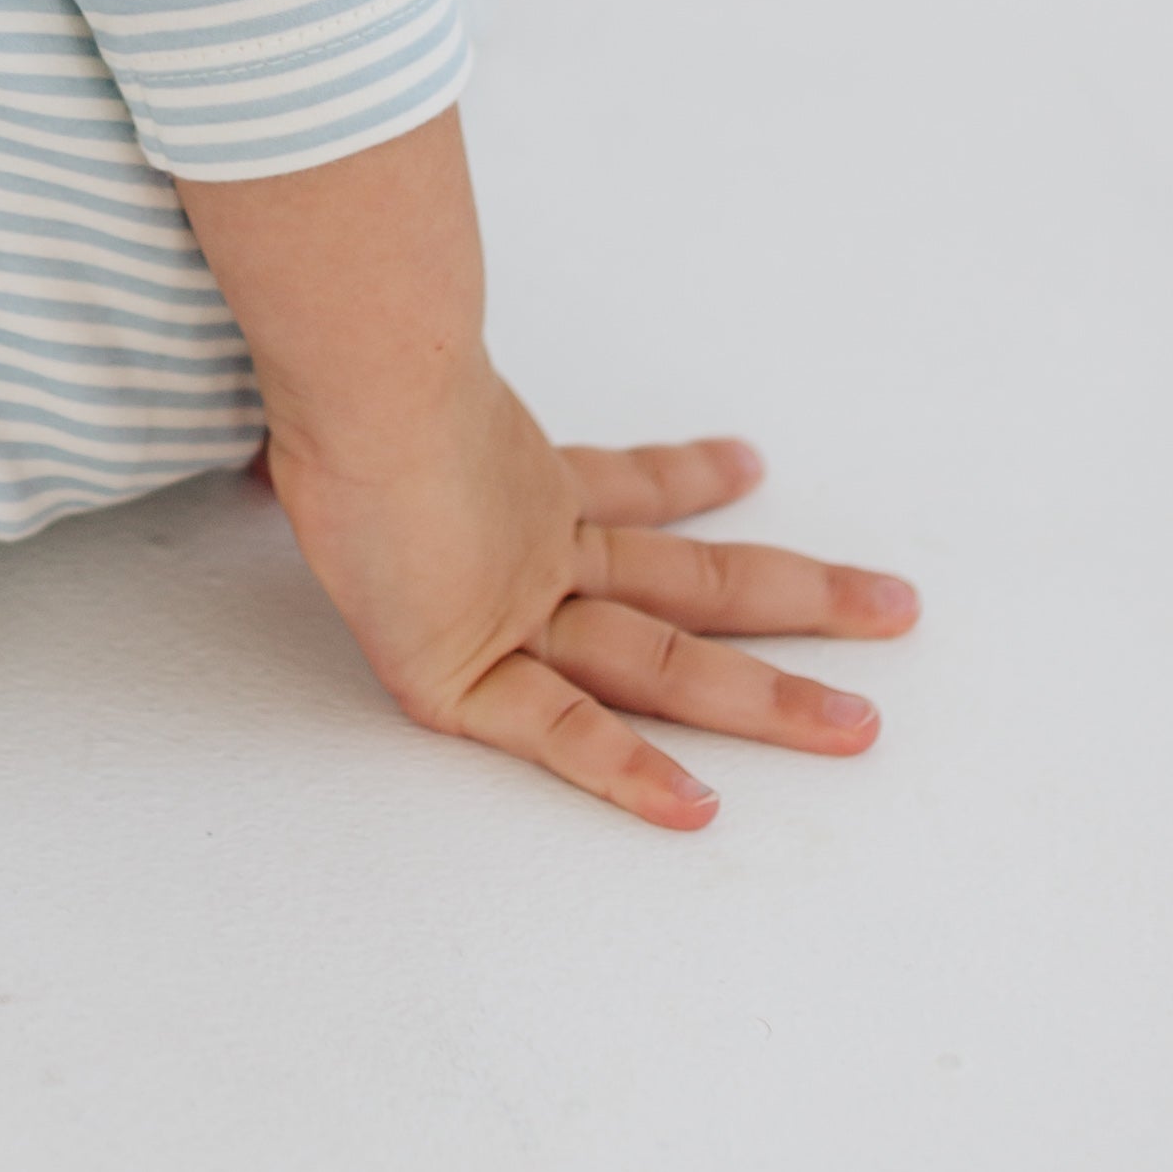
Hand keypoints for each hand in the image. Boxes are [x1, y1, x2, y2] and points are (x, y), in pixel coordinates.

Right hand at [265, 364, 919, 829]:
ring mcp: (518, 605)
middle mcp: (534, 543)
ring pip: (666, 662)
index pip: (621, 486)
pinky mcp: (473, 667)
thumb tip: (279, 377)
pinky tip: (696, 810)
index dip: (686, 475)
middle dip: (799, 597)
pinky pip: (560, 730)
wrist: (351, 367)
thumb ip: (343, 396)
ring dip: (767, 697)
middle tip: (892, 607)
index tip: (748, 464)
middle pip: (694, 579)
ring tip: (860, 725)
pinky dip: (623, 771)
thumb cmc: (337, 362)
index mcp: (510, 480)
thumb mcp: (352, 375)